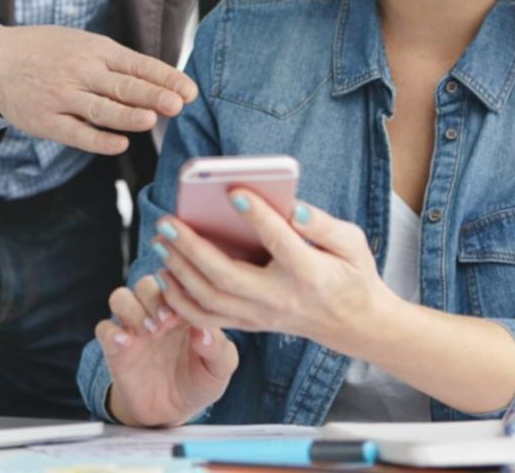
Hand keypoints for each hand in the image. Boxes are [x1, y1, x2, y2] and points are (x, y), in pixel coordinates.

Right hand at [0, 25, 197, 154]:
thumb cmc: (47, 52)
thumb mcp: (81, 43)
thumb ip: (115, 62)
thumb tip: (159, 81)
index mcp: (95, 49)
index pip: (138, 64)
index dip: (165, 77)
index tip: (190, 90)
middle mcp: (81, 71)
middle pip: (123, 85)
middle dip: (153, 95)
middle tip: (178, 104)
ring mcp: (63, 97)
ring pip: (102, 109)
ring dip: (129, 115)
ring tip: (151, 120)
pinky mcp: (47, 121)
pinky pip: (78, 133)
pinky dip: (100, 140)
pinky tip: (120, 143)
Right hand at [95, 273, 237, 426]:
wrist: (172, 412)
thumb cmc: (198, 381)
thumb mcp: (219, 370)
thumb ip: (219, 349)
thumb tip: (205, 332)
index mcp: (182, 310)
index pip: (176, 282)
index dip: (180, 288)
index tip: (189, 306)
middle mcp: (155, 313)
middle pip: (146, 284)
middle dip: (155, 297)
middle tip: (168, 320)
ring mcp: (134, 329)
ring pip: (120, 298)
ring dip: (133, 308)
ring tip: (150, 331)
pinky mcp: (116, 349)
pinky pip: (104, 329)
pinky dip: (111, 332)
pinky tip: (126, 344)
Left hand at [151, 192, 393, 355]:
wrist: (355, 324)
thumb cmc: (352, 274)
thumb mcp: (352, 243)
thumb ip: (323, 224)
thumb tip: (292, 207)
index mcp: (310, 274)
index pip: (280, 243)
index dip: (259, 216)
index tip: (234, 190)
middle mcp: (280, 299)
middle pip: (228, 276)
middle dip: (193, 248)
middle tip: (167, 222)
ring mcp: (262, 316)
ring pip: (210, 300)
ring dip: (179, 272)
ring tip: (160, 242)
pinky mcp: (250, 324)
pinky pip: (207, 318)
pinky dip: (181, 300)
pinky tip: (164, 275)